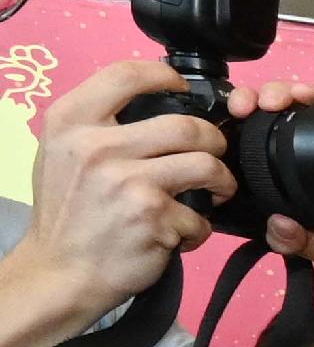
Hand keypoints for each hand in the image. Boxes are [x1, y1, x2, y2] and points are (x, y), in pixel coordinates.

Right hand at [2, 60, 225, 313]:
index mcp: (70, 123)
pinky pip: (201, 216)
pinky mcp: (152, 217)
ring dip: (222, 181)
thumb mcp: (62, 154)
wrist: (58, 272)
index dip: (165, 76)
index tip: (183, 88)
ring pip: (207, 165)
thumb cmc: (67, 214)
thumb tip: (156, 101)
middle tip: (213, 154)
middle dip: (213, 141)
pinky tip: (180, 234)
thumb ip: (98, 125)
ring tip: (216, 191)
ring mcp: (126, 182)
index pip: (126, 74)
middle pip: (187, 125)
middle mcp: (96, 147)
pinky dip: (198, 228)